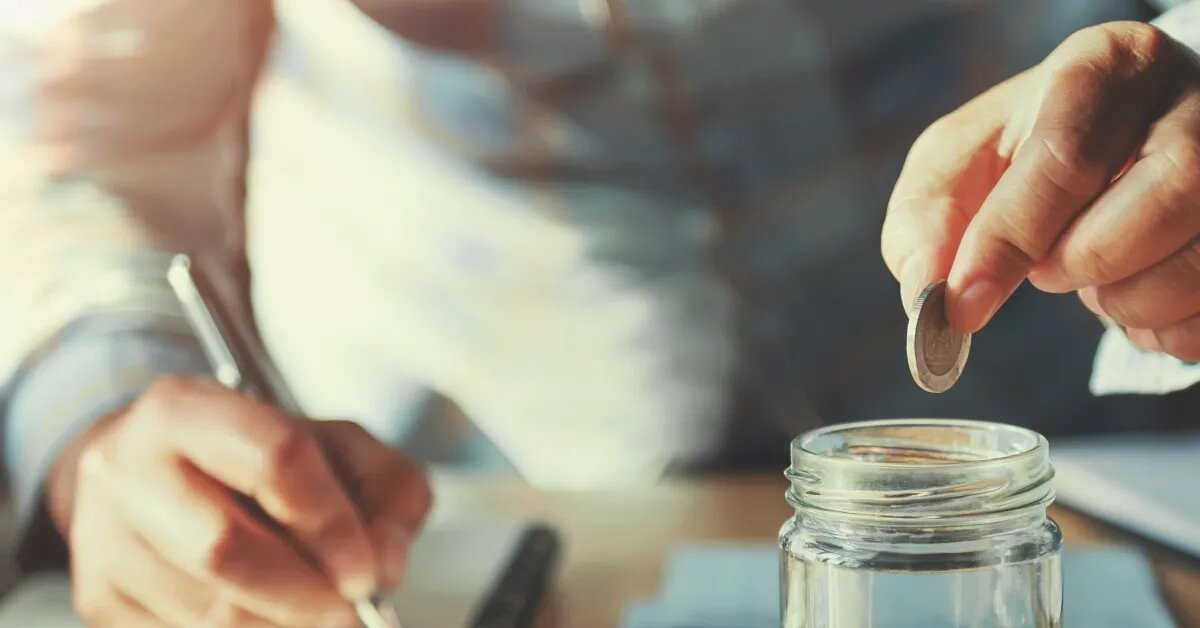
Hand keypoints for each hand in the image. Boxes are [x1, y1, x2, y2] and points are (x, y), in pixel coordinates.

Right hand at [47, 376, 432, 626]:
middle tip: (348, 611)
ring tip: (312, 610)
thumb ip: (387, 490)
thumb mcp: (338, 448)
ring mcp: (101, 538)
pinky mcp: (98, 597)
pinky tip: (269, 617)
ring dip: (279, 625)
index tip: (367, 571)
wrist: (160, 475)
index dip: (331, 524)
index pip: (274, 459)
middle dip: (302, 593)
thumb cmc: (257, 459)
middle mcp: (126, 468)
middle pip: (223, 548)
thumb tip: (385, 562)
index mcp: (186, 408)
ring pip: (206, 612)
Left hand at [882, 21, 1199, 359]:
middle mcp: (1193, 104)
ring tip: (1091, 275)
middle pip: (1153, 207)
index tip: (963, 303)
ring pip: (1194, 268)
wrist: (1119, 138)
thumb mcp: (960, 160)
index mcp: (1108, 66)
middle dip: (1076, 263)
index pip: (1066, 157)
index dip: (1008, 240)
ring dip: (1121, 302)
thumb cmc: (1026, 150)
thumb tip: (926, 292)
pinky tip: (1134, 292)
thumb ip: (926, 221)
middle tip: (1045, 269)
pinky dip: (1159, 328)